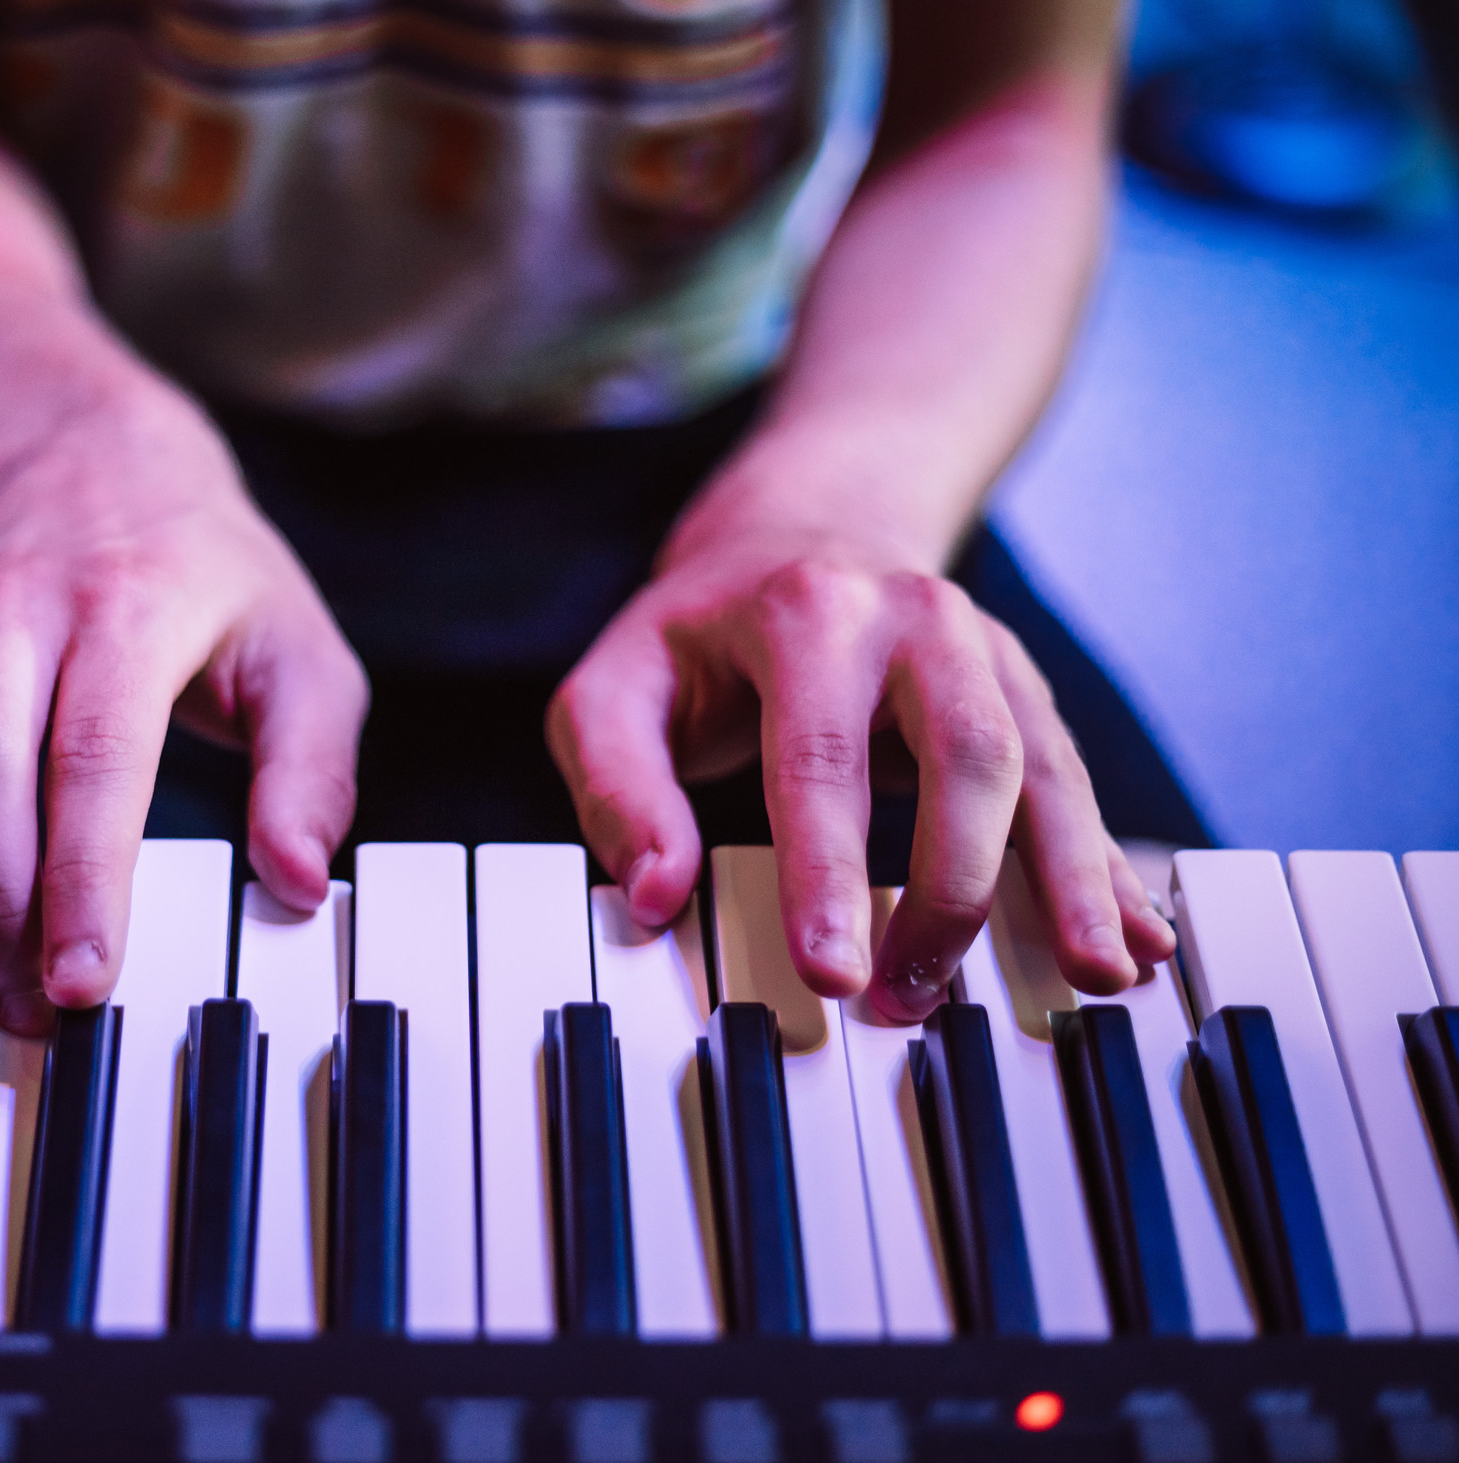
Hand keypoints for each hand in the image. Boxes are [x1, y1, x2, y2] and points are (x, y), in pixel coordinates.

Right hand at [0, 382, 367, 1030]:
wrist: (91, 449)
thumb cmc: (214, 572)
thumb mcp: (300, 645)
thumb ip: (309, 765)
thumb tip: (298, 880)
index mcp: (131, 611)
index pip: (97, 756)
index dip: (84, 876)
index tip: (85, 978)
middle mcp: (23, 619)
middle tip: (19, 1014)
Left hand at [548, 499, 1175, 1021]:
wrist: (804, 529)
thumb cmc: (698, 633)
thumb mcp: (614, 686)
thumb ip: (619, 786)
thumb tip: (654, 895)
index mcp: (807, 614)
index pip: (820, 758)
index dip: (829, 873)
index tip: (831, 973)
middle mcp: (917, 621)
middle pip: (967, 755)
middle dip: (953, 889)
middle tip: (912, 999)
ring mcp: (985, 655)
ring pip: (1046, 768)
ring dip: (1071, 880)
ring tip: (1091, 976)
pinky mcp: (1023, 696)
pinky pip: (1074, 785)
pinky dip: (1108, 863)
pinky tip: (1139, 936)